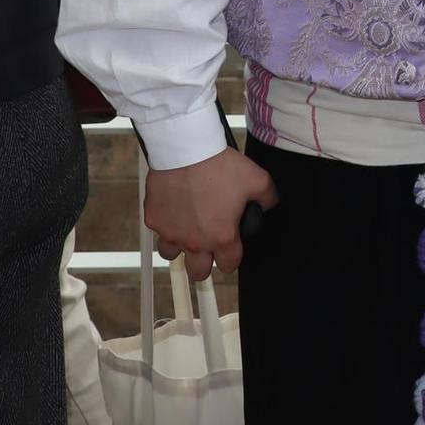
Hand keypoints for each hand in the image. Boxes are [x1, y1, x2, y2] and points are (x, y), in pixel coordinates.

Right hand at [143, 147, 276, 281]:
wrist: (187, 151)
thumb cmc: (220, 166)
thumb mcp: (257, 180)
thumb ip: (268, 198)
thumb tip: (270, 204)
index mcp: (222, 237)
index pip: (229, 265)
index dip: (233, 259)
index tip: (232, 249)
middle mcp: (195, 241)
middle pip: (198, 273)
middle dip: (204, 264)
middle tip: (208, 248)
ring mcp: (171, 232)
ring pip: (172, 255)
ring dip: (180, 247)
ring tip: (188, 230)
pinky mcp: (154, 220)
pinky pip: (158, 230)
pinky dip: (166, 224)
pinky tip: (174, 210)